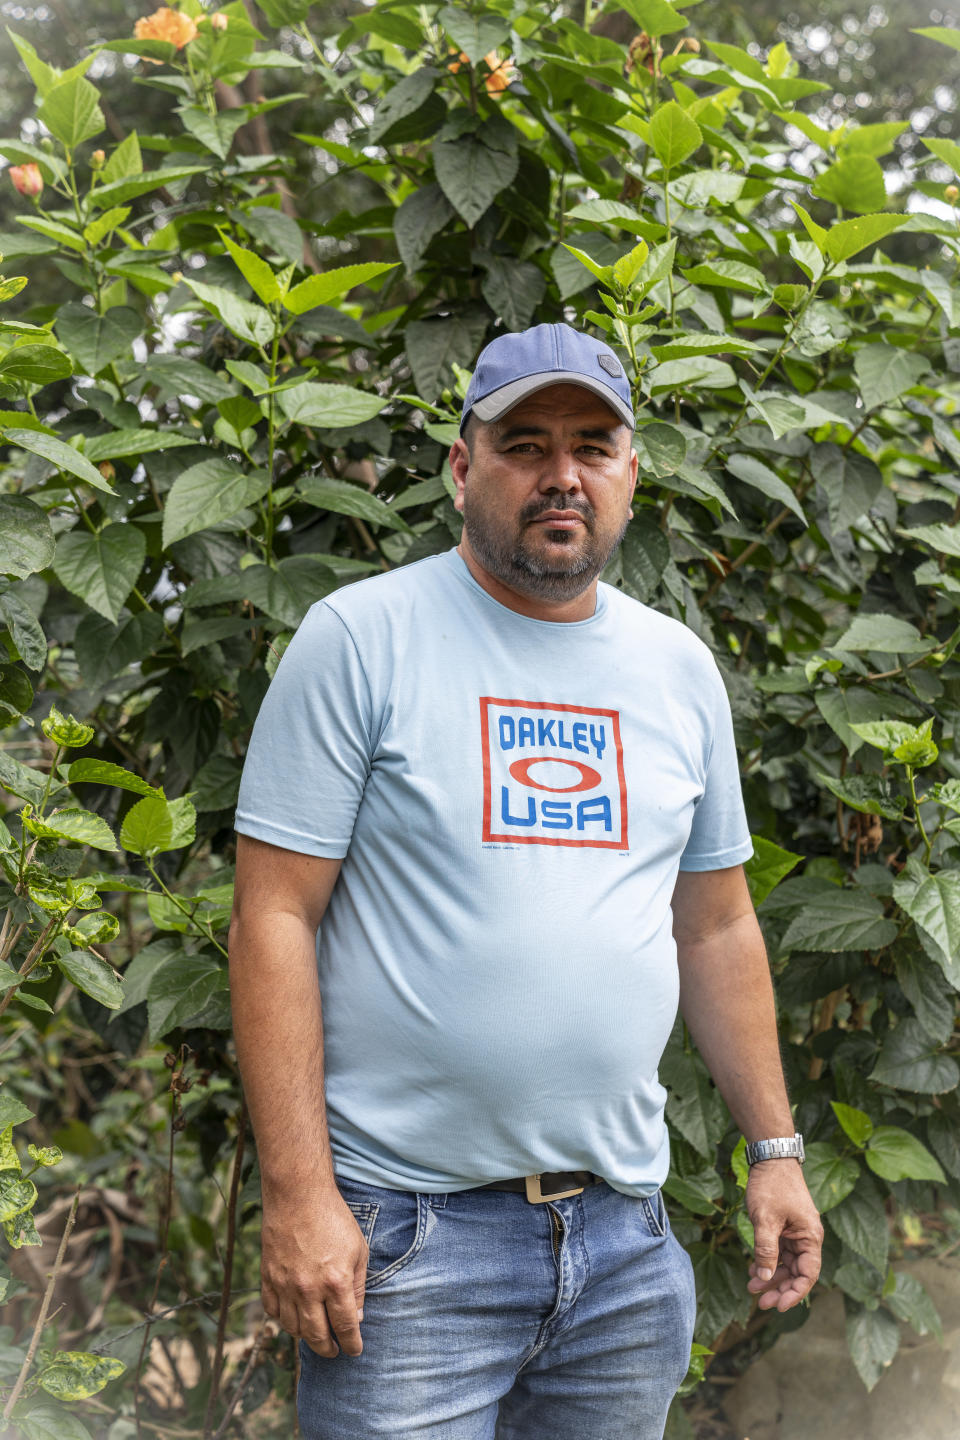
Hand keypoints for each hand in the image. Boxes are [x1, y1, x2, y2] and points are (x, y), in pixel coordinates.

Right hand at [260, 1186, 367, 1356]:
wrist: (298, 1195)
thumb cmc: (333, 1218)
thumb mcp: (358, 1250)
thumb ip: (358, 1287)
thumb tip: (357, 1317)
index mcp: (336, 1283)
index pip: (345, 1327)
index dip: (351, 1344)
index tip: (354, 1350)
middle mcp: (308, 1289)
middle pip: (317, 1335)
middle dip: (328, 1349)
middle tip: (334, 1351)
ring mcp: (285, 1285)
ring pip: (292, 1328)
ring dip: (305, 1336)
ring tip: (315, 1334)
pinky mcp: (268, 1277)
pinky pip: (272, 1310)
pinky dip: (282, 1318)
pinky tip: (292, 1315)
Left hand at [745, 1159, 822, 1311]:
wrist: (771, 1157)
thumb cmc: (772, 1185)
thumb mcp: (766, 1219)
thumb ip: (766, 1250)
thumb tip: (763, 1278)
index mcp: (810, 1237)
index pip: (808, 1275)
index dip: (795, 1293)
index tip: (778, 1305)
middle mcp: (807, 1238)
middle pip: (797, 1273)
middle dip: (779, 1288)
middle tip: (760, 1301)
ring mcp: (795, 1233)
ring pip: (786, 1264)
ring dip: (770, 1277)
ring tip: (751, 1289)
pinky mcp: (785, 1228)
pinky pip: (779, 1252)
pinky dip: (767, 1262)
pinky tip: (752, 1270)